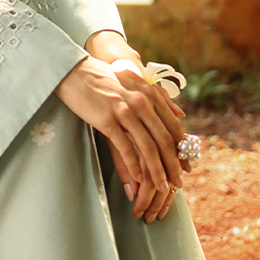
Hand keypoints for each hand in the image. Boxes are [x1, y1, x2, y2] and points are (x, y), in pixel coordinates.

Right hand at [54, 56, 186, 221]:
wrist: (73, 72)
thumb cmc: (103, 79)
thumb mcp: (136, 83)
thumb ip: (160, 98)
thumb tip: (182, 114)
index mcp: (151, 94)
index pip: (173, 127)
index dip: (182, 150)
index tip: (187, 167)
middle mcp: (142, 102)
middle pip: (164, 140)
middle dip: (173, 165)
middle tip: (178, 184)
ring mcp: (124, 111)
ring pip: (147, 146)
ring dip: (156, 171)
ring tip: (161, 187)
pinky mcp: (106, 120)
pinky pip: (124, 147)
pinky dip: (132, 165)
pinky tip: (136, 179)